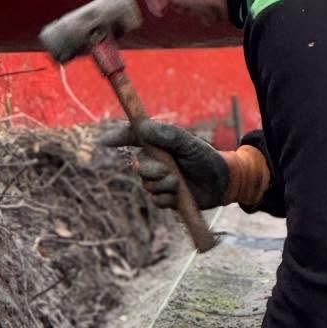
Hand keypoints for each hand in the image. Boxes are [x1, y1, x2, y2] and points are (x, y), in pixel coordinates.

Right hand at [101, 118, 229, 209]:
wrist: (221, 183)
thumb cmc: (205, 158)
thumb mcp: (189, 143)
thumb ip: (168, 134)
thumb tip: (143, 127)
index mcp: (158, 144)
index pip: (133, 137)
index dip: (117, 137)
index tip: (104, 141)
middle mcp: (155, 161)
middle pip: (139, 167)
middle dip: (151, 171)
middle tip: (168, 172)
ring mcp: (159, 180)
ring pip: (147, 186)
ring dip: (163, 185)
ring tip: (179, 183)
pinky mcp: (165, 197)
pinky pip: (156, 200)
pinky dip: (168, 198)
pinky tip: (179, 194)